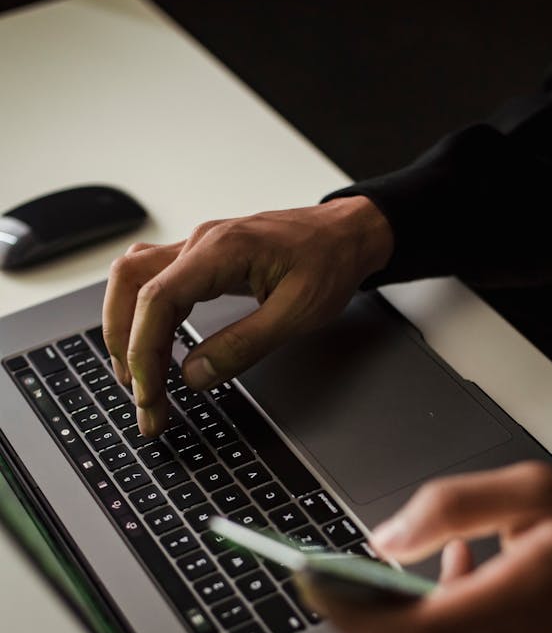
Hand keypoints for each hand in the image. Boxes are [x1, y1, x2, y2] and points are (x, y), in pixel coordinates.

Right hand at [102, 196, 391, 435]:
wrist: (345, 234)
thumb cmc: (329, 263)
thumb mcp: (298, 313)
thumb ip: (244, 345)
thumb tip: (194, 376)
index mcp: (223, 250)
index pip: (157, 299)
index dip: (144, 351)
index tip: (150, 393)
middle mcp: (200, 242)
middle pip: (129, 286)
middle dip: (125, 346)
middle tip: (143, 398)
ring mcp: (196, 248)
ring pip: (132, 281)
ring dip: (125, 330)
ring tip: (138, 379)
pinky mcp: (199, 260)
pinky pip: (151, 283)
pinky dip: (141, 318)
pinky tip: (150, 347)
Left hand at [300, 462, 551, 632]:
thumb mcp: (532, 491)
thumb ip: (452, 505)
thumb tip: (385, 539)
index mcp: (525, 601)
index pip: (420, 627)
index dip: (359, 612)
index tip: (318, 587)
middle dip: (362, 618)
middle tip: (337, 581)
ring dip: (402, 624)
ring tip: (425, 570)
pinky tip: (460, 592)